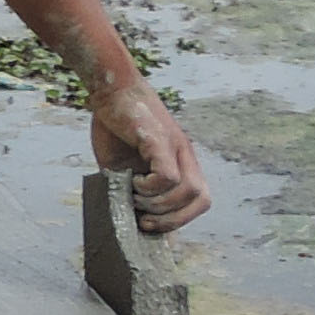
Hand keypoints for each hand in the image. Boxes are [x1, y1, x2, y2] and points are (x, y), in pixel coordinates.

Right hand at [91, 81, 206, 230]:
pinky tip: (133, 181)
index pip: (200, 199)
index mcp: (181, 162)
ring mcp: (175, 146)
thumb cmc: (116, 127)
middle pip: (202, 199)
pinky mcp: (159, 140)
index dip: (180, 219)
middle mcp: (184, 155)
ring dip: (158, 204)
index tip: (153, 225)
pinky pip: (168, 176)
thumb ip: (133, 189)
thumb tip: (131, 221)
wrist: (112, 89)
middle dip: (173, 220)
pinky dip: (150, 187)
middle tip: (145, 220)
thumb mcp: (126, 166)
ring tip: (135, 197)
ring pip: (187, 191)